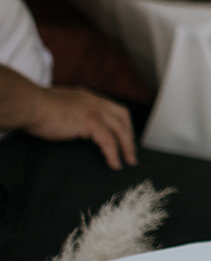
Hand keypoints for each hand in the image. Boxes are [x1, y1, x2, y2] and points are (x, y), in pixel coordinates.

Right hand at [23, 87, 137, 168]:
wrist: (29, 104)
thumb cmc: (37, 108)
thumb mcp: (61, 108)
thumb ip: (71, 114)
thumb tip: (72, 126)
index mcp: (89, 97)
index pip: (114, 109)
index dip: (122, 124)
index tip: (125, 137)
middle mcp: (95, 101)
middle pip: (123, 118)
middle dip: (129, 136)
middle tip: (131, 152)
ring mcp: (95, 111)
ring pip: (120, 130)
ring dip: (127, 147)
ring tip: (129, 161)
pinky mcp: (90, 122)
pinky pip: (108, 141)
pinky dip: (113, 153)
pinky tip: (114, 163)